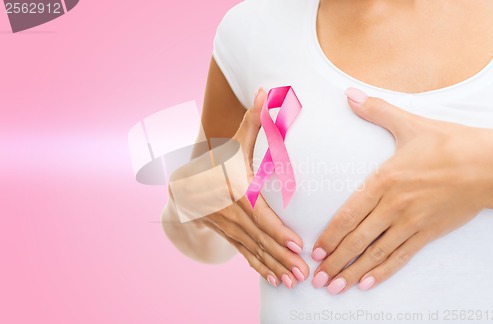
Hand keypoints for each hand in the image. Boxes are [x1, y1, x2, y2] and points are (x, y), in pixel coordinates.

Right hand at [194, 87, 308, 287]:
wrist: (184, 182)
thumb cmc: (218, 158)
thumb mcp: (234, 140)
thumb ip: (253, 120)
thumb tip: (266, 91)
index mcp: (233, 190)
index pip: (258, 214)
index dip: (277, 230)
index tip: (297, 244)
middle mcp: (229, 212)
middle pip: (258, 237)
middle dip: (281, 256)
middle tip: (304, 272)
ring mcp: (226, 227)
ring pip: (252, 250)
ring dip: (273, 267)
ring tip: (293, 282)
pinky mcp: (227, 235)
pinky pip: (244, 255)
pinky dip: (259, 268)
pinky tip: (274, 281)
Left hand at [311, 87, 492, 294]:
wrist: (489, 164)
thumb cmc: (449, 144)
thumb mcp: (409, 124)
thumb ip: (375, 111)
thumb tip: (349, 94)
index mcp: (385, 180)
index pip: (350, 214)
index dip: (330, 235)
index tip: (315, 251)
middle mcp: (395, 206)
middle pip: (358, 239)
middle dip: (334, 261)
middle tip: (315, 278)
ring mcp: (412, 222)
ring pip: (376, 253)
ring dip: (353, 272)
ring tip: (333, 287)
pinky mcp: (428, 233)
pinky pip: (401, 257)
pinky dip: (383, 272)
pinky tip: (367, 283)